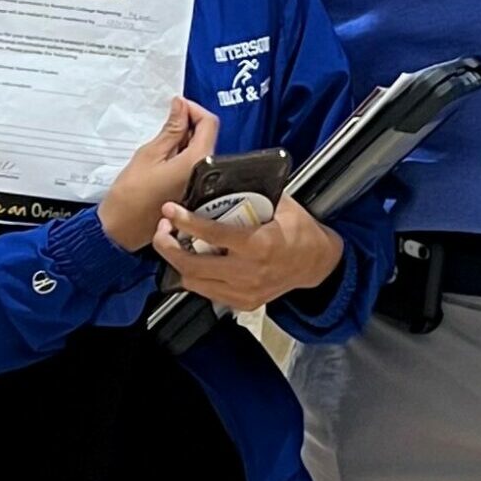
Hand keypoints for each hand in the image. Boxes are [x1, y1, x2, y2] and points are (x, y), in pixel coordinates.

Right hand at [98, 98, 218, 251]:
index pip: (209, 123)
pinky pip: (195, 165)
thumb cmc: (130, 194)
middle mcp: (206, 173)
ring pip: (201, 149)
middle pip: (207, 136)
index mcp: (197, 161)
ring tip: (162, 142)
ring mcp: (201, 185)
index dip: (194, 109)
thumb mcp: (149, 154)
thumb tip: (181, 105)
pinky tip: (165, 157)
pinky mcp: (194, 192)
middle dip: (189, 123)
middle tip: (166, 123)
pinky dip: (183, 155)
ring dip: (185, 139)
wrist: (122, 229)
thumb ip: (171, 129)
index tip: (176, 107)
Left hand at [154, 195, 344, 312]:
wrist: (317, 264)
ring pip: (194, 283)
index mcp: (258, 245)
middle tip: (163, 230)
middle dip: (169, 247)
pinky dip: (195, 277)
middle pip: (192, 265)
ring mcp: (244, 291)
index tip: (170, 210)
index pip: (211, 234)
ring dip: (178, 263)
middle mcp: (249, 272)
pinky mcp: (243, 302)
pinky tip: (194, 261)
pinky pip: (208, 292)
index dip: (185, 221)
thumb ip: (255, 194)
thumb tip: (227, 178)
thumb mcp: (283, 206)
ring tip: (174, 244)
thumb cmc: (301, 233)